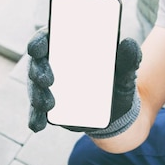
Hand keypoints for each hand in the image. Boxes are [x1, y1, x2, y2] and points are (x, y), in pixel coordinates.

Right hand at [26, 28, 141, 137]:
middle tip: (48, 80)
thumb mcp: (126, 73)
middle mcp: (54, 65)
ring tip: (48, 104)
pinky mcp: (49, 106)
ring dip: (37, 95)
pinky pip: (38, 112)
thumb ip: (129, 59)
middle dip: (38, 71)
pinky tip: (38, 125)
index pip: (48, 38)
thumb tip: (129, 44)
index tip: (37, 49)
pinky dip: (36, 118)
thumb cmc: (118, 84)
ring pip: (35, 88)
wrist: (117, 113)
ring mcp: (49, 87)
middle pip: (38, 63)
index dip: (39, 42)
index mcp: (69, 48)